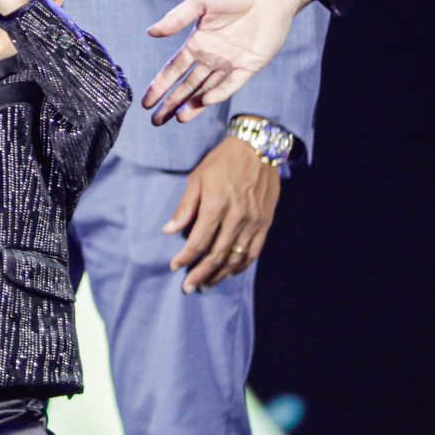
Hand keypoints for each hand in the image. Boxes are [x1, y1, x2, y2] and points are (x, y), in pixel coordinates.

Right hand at [143, 0, 320, 124]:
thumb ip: (177, 17)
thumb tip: (151, 32)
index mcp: (198, 41)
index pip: (174, 69)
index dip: (160, 85)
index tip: (145, 101)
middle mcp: (212, 56)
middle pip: (187, 85)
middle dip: (171, 103)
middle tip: (156, 121)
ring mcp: (230, 63)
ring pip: (207, 90)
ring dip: (192, 105)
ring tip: (177, 119)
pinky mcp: (249, 66)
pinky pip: (231, 84)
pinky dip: (218, 93)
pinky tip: (204, 101)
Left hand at [165, 133, 281, 291]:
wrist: (258, 147)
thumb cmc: (223, 161)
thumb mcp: (197, 178)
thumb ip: (185, 207)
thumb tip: (169, 230)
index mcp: (216, 205)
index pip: (198, 241)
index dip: (185, 258)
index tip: (175, 266)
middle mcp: (236, 218)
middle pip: (216, 255)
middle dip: (200, 274)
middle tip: (188, 286)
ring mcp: (253, 222)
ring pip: (235, 258)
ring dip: (219, 275)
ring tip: (206, 285)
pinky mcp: (265, 223)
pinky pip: (253, 253)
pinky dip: (241, 266)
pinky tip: (230, 272)